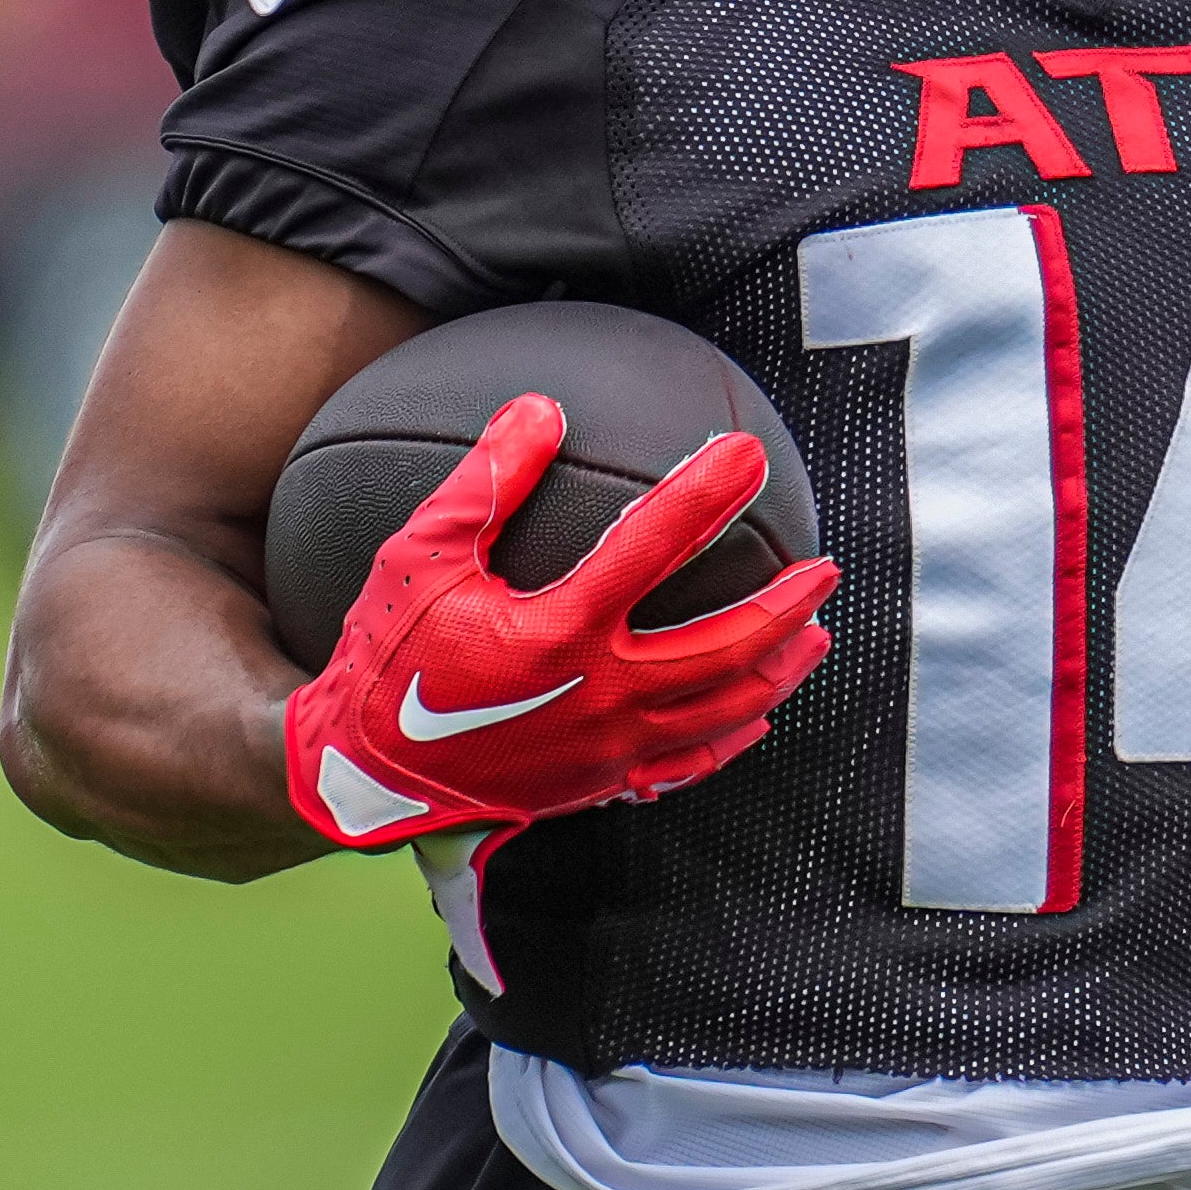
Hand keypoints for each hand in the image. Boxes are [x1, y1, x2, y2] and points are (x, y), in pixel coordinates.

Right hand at [281, 393, 836, 861]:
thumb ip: (484, 483)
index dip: (705, 491)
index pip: (654, 545)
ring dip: (778, 668)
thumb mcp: (418, 559)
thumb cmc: (389, 660)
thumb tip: (538, 408)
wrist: (366, 775)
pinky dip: (735, 736)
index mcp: (559, 630)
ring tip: (816, 635)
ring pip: (724, 707)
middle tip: (824, 568)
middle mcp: (600, 692)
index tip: (747, 454)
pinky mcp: (603, 782)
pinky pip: (690, 764)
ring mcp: (609, 745)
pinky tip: (759, 714)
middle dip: (785, 603)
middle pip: (725, 645)